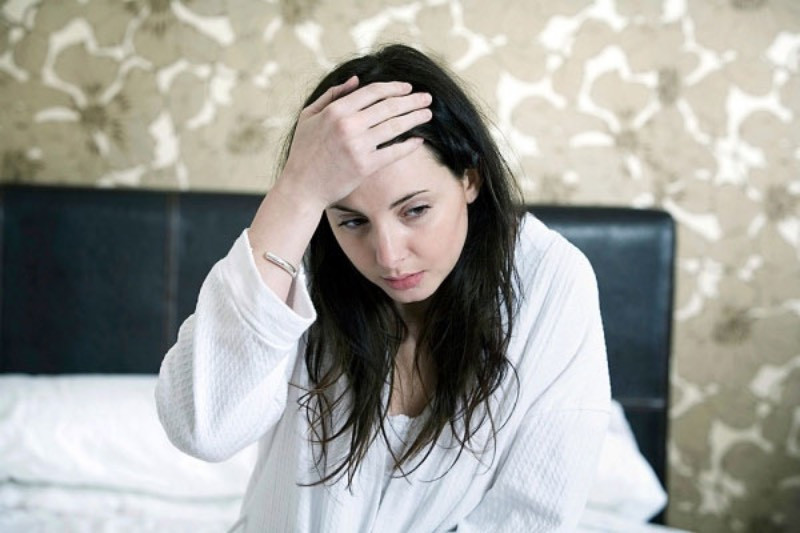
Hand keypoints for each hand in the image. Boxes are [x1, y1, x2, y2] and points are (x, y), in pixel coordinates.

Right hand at [277, 76, 432, 208]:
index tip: (407, 88)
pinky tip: (418, 140)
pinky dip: (408, 145)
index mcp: (335, 110)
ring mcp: (358, 146)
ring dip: (414, 118)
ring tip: (427, 114)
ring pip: (394, 127)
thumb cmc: (304, 151)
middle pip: (389, 107)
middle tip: (426, 98)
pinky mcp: (365, 166)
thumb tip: (355, 80)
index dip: (394, 88)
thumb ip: (331, 95)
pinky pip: (393, 152)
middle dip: (411, 101)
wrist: (301, 186)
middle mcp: (348, 125)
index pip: (372, 92)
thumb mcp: (309, 116)